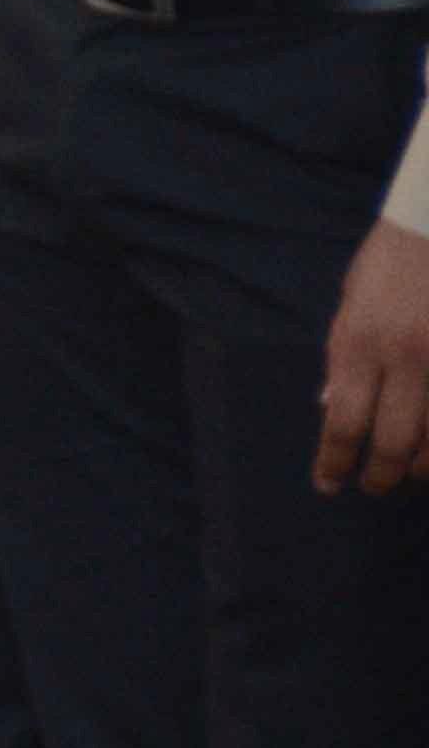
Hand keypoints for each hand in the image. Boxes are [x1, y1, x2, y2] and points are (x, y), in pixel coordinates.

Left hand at [322, 219, 428, 493]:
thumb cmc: (391, 261)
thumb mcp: (350, 306)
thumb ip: (342, 360)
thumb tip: (331, 409)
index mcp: (360, 343)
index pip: (343, 424)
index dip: (335, 463)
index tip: (329, 484)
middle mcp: (406, 357)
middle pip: (395, 442)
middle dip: (382, 476)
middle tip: (376, 486)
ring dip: (425, 467)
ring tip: (414, 474)